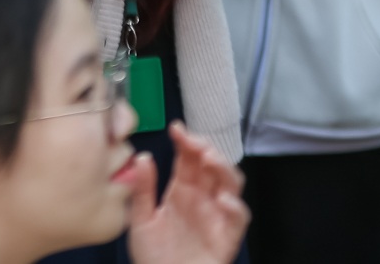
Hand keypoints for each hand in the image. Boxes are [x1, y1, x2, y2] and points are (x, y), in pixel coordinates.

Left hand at [127, 125, 249, 263]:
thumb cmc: (152, 256)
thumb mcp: (140, 219)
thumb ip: (142, 190)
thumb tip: (142, 157)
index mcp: (182, 191)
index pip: (189, 159)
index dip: (186, 141)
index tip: (176, 128)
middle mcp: (202, 200)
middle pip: (213, 166)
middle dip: (206, 149)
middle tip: (194, 143)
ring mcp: (216, 216)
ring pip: (231, 184)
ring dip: (224, 168)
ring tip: (209, 159)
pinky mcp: (227, 237)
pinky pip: (239, 219)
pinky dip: (235, 206)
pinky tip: (222, 198)